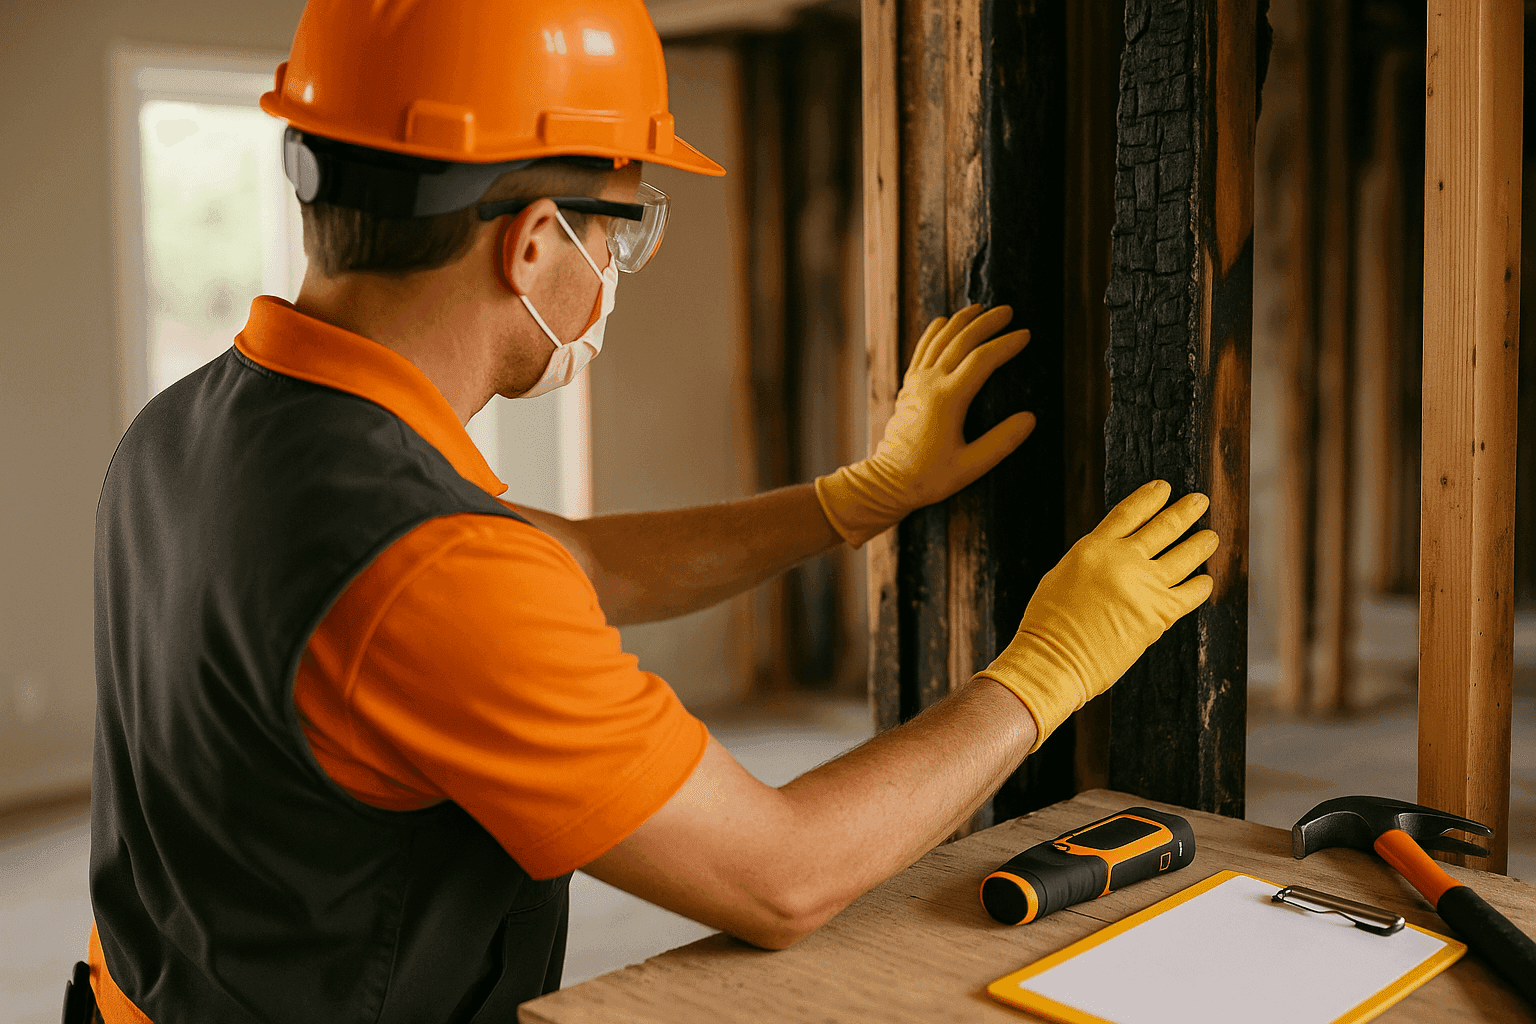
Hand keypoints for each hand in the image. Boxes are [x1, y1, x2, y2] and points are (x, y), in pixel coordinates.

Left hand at [814, 305, 1034, 546]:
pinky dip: (935, 332)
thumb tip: (1030, 417)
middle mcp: (930, 383)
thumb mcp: (971, 466)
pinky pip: (922, 350)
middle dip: (987, 322)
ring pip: (940, 340)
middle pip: (961, 341)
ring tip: (980, 308)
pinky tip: (944, 322)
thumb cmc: (930, 477)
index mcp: (948, 399)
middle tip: (1009, 311)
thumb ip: (1002, 442)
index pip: (983, 360)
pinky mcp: (908, 386)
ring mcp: (916, 382)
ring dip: (961, 321)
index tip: (1026, 335)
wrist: (889, 481)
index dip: (1006, 345)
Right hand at [974, 480, 1218, 751]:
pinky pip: (1190, 594)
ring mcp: (1144, 585)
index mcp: (1093, 547)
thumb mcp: (1062, 576)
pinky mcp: (1159, 614)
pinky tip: (1205, 580)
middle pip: (1163, 527)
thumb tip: (1117, 555)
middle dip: (1184, 512)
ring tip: (1210, 536)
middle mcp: (1123, 560)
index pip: (1128, 512)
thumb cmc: (1048, 623)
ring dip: (1200, 544)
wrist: (1055, 659)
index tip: (1164, 487)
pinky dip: (1200, 586)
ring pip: (1184, 556)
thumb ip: (1093, 562)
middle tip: (1199, 501)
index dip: (1149, 498)